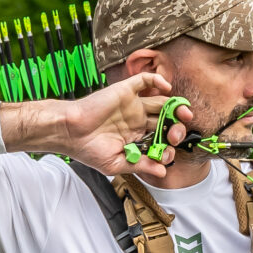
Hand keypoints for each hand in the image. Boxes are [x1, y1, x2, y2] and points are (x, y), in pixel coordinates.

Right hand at [1, 72, 181, 172]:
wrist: (69, 133)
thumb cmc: (87, 149)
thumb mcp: (116, 163)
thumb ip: (141, 165)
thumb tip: (163, 172)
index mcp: (135, 137)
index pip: (160, 138)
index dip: (168, 146)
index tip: (167, 153)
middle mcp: (136, 120)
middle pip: (165, 120)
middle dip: (176, 127)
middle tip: (176, 134)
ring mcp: (132, 105)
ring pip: (162, 101)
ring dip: (175, 106)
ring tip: (182, 114)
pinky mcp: (125, 91)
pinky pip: (145, 80)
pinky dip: (159, 81)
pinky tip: (167, 90)